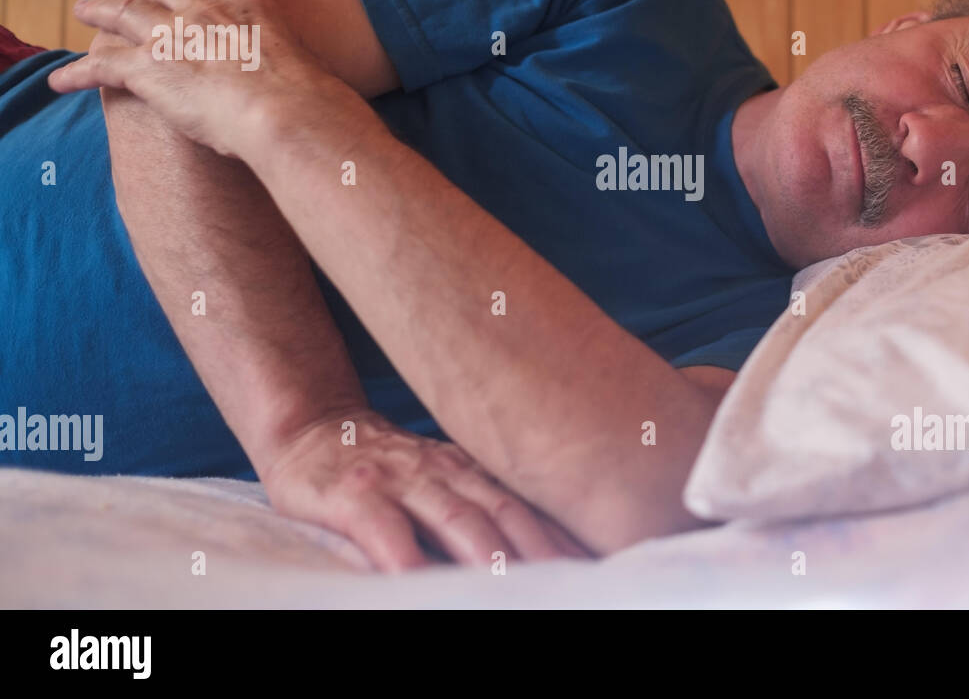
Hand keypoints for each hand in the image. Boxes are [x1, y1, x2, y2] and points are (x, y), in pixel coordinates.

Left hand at [48, 0, 332, 158]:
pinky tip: (61, 82)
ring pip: (123, 14)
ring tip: (83, 8)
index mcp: (252, 7)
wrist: (288, 112)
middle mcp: (208, 12)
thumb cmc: (314, 102)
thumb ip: (309, 79)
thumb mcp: (321, 76)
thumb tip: (328, 106)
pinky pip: (103, 65)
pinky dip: (78, 73)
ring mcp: (176, 35)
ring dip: (98, 10)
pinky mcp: (150, 67)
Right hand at [261, 408, 589, 570]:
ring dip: (494, 559)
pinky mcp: (355, 496)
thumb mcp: (442, 479)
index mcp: (476, 473)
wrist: (312, 429)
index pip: (532, 509)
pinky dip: (407, 560)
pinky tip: (419, 585)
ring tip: (519, 591)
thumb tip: (542, 553)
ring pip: (459, 521)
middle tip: (578, 585)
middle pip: (509, 516)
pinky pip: (385, 531)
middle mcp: (449, 473)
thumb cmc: (387, 471)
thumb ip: (484, 507)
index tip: (604, 565)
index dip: (567, 538)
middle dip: (547, 554)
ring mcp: (403, 481)